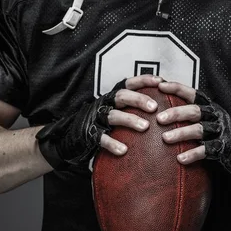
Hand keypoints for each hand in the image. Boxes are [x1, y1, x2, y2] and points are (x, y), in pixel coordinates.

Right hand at [35, 74, 161, 169]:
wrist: (69, 138)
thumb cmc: (100, 124)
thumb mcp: (115, 111)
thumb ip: (132, 108)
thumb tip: (161, 104)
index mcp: (111, 97)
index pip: (128, 83)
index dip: (143, 80)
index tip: (160, 81)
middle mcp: (104, 104)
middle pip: (121, 96)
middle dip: (138, 99)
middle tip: (154, 106)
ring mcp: (96, 119)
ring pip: (114, 116)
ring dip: (130, 120)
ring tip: (145, 127)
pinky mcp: (89, 134)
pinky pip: (101, 138)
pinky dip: (113, 143)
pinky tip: (124, 150)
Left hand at [157, 81, 230, 182]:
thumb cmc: (219, 131)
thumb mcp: (207, 117)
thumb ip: (189, 112)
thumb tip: (162, 105)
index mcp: (209, 106)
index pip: (192, 93)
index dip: (177, 88)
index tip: (160, 86)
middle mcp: (215, 115)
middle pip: (194, 111)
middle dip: (176, 113)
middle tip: (159, 118)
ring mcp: (220, 131)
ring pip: (199, 130)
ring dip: (181, 133)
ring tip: (165, 138)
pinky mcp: (223, 147)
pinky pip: (206, 150)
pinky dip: (193, 154)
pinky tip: (180, 159)